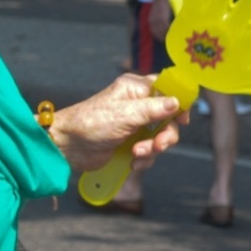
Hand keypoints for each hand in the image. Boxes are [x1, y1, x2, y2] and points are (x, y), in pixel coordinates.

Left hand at [48, 72, 186, 172]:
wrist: (68, 147)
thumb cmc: (90, 123)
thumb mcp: (125, 114)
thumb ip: (154, 108)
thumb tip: (177, 102)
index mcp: (136, 89)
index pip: (168, 88)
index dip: (179, 102)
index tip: (182, 119)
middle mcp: (138, 104)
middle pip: (169, 117)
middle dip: (165, 134)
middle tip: (157, 145)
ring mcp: (135, 124)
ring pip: (160, 136)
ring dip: (152, 149)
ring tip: (136, 154)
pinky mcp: (131, 142)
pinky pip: (149, 150)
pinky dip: (144, 158)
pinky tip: (132, 161)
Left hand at [148, 0, 172, 40]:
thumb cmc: (160, 3)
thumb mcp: (157, 13)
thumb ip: (159, 19)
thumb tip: (164, 25)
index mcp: (151, 21)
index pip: (154, 32)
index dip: (159, 37)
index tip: (164, 40)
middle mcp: (153, 22)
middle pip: (158, 33)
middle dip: (163, 38)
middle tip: (170, 41)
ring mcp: (157, 21)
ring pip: (163, 32)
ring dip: (168, 35)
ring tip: (173, 37)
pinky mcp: (163, 19)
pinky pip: (166, 28)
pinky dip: (170, 31)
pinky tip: (174, 32)